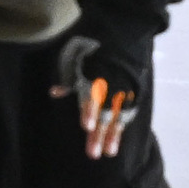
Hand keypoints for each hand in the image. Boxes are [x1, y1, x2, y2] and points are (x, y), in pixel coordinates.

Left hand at [49, 36, 141, 160]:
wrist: (126, 34)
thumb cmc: (95, 48)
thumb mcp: (79, 59)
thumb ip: (70, 80)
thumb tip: (54, 93)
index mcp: (95, 76)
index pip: (92, 96)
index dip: (89, 110)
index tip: (85, 126)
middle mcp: (111, 85)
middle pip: (105, 113)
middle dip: (99, 134)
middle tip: (93, 154)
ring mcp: (125, 89)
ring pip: (119, 115)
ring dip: (113, 135)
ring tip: (109, 152)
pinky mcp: (135, 90)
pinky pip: (130, 110)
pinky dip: (123, 124)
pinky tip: (118, 136)